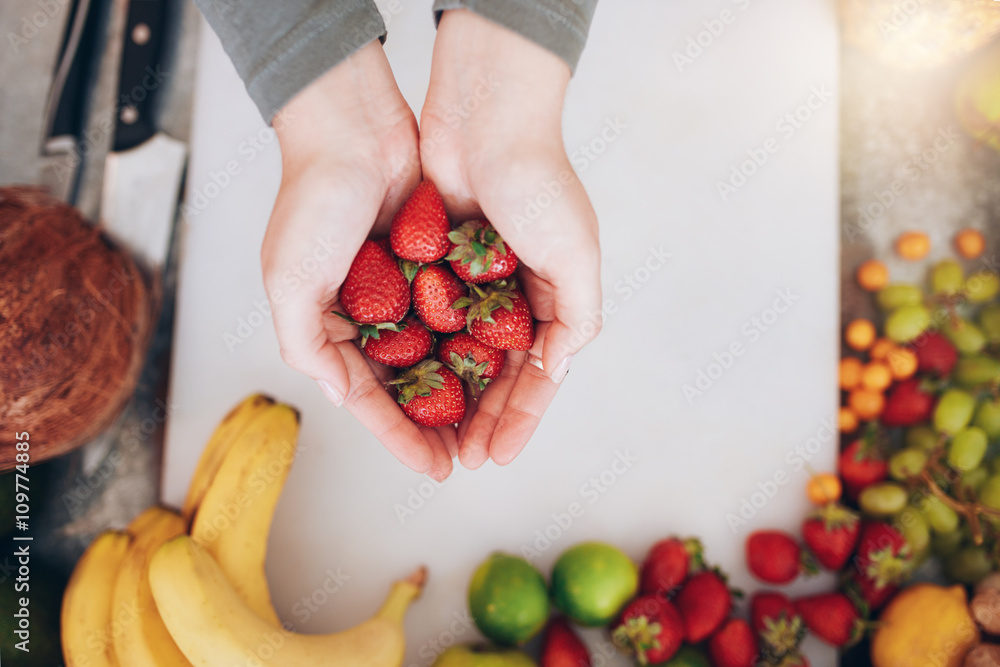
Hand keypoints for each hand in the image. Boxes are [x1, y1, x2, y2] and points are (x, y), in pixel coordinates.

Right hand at [262, 41, 454, 480]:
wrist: (353, 128)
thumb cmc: (311, 201)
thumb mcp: (289, 280)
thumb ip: (305, 344)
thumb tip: (341, 396)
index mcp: (331, 326)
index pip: (372, 398)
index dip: (403, 437)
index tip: (438, 469)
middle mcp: (372, 313)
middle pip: (413, 386)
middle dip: (441, 425)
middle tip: (474, 458)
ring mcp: (407, 289)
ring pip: (444, 354)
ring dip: (468, 390)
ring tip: (497, 424)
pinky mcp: (438, 262)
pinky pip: (465, 312)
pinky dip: (482, 340)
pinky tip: (508, 367)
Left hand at [421, 10, 602, 467]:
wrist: (484, 117)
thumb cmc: (539, 181)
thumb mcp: (576, 253)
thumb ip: (577, 317)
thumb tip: (559, 371)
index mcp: (552, 299)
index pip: (536, 378)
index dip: (519, 421)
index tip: (496, 457)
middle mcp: (513, 296)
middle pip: (495, 376)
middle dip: (481, 419)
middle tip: (460, 460)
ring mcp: (472, 282)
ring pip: (458, 356)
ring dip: (449, 397)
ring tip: (430, 436)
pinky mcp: (435, 264)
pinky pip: (427, 320)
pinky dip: (421, 354)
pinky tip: (405, 386)